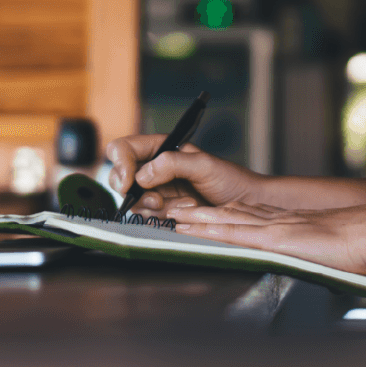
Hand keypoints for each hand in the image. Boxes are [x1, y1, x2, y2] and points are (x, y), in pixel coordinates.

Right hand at [104, 135, 265, 212]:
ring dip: (151, 206)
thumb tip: (143, 174)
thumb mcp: (204, 165)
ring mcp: (156, 191)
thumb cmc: (230, 180)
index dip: (120, 163)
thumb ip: (172, 164)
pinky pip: (145, 216)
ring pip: (132, 200)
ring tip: (179, 205)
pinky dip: (158, 218)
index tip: (130, 180)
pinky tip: (179, 214)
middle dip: (132, 190)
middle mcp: (154, 168)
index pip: (124, 148)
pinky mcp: (162, 211)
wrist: (246, 206)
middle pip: (119, 176)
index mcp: (161, 149)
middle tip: (156, 199)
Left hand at [168, 200, 365, 275]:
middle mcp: (275, 221)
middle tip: (172, 208)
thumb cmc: (358, 246)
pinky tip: (191, 230)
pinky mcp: (274, 239)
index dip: (220, 213)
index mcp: (287, 224)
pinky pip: (234, 233)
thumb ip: (311, 251)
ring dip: (195, 219)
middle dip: (200, 212)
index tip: (199, 210)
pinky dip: (209, 230)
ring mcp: (272, 228)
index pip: (245, 215)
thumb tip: (310, 261)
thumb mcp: (328, 248)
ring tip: (169, 216)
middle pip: (229, 213)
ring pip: (224, 220)